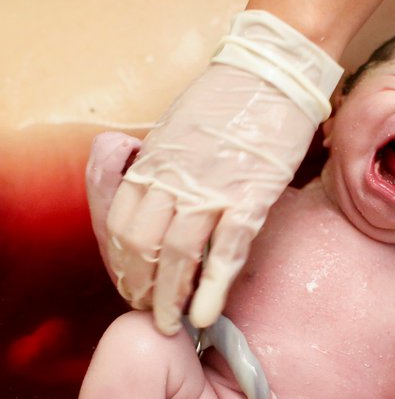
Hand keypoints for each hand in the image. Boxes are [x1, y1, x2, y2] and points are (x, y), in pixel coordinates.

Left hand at [103, 11, 342, 333]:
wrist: (271, 76)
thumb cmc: (225, 99)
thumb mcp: (174, 127)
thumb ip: (158, 164)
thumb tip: (153, 198)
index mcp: (152, 161)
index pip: (120, 223)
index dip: (122, 261)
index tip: (131, 282)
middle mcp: (173, 179)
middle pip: (142, 246)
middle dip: (141, 286)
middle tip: (150, 310)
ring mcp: (211, 190)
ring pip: (178, 255)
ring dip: (171, 295)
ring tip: (173, 321)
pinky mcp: (250, 198)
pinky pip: (226, 251)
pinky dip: (213, 287)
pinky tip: (206, 313)